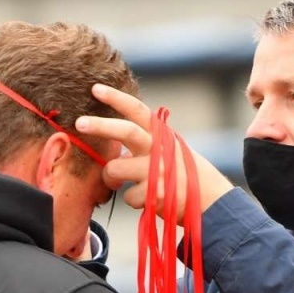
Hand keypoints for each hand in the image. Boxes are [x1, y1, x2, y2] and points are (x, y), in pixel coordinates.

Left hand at [76, 85, 235, 216]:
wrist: (214, 203)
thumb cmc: (187, 176)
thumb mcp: (172, 150)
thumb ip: (149, 141)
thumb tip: (117, 138)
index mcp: (162, 136)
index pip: (138, 110)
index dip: (116, 98)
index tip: (95, 88)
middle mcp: (159, 149)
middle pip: (124, 131)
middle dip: (99, 125)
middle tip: (79, 122)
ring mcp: (157, 171)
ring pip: (115, 168)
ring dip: (111, 178)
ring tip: (118, 182)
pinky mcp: (154, 195)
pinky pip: (127, 196)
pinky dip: (133, 200)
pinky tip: (148, 201)